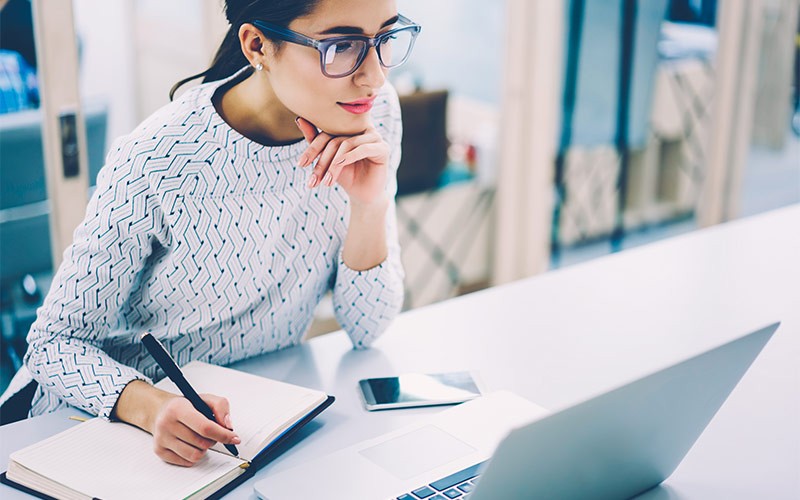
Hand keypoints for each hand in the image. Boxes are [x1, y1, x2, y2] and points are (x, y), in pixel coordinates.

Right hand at [113, 381, 240, 466]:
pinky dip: (194, 456)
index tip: (234, 438)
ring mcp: (161, 438)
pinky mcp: (159, 451)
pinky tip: (191, 444)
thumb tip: (228, 426)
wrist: (160, 410)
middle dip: (213, 440)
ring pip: (195, 455)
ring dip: (204, 449)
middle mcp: (166, 423)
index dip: (223, 435)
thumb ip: (221, 407)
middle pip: (202, 443)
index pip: (205, 427)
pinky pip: (186, 462)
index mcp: (178, 408)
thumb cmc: (186, 405)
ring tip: (201, 439)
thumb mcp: (205, 398)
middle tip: (211, 433)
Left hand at [295, 117, 389, 206]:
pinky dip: (349, 157)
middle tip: (313, 180)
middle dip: (322, 161)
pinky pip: (363, 149)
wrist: (363, 195)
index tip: (301, 165)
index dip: (312, 149)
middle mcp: (362, 129)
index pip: (327, 133)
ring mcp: (374, 137)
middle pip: (335, 140)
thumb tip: (299, 119)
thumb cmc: (346, 175)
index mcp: (349, 127)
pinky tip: (340, 167)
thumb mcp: (327, 160)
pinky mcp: (383, 148)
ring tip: (326, 181)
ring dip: (334, 165)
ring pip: (346, 145)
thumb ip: (315, 140)